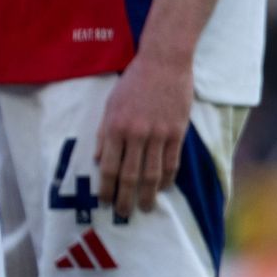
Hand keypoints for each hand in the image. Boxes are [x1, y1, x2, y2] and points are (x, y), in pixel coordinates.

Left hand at [96, 50, 192, 216]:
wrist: (163, 63)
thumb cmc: (133, 82)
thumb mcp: (110, 104)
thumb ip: (104, 133)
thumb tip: (99, 160)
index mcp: (116, 126)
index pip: (109, 166)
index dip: (107, 187)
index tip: (104, 201)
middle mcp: (136, 134)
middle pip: (130, 175)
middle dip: (125, 197)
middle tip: (124, 214)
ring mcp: (159, 134)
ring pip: (152, 174)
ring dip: (147, 195)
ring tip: (145, 208)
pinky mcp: (177, 133)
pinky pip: (172, 163)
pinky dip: (167, 179)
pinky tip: (162, 189)